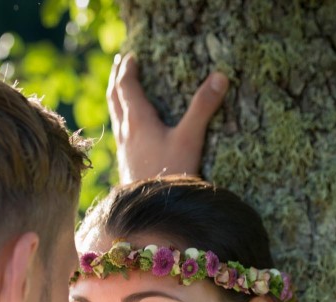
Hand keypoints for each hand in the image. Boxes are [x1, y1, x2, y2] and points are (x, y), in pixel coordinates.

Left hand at [108, 53, 229, 183]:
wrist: (153, 212)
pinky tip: (131, 131)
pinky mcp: (128, 164)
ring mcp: (124, 150)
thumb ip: (204, 107)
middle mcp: (126, 133)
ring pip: (116, 117)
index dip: (127, 69)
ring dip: (117, 99)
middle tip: (120, 64)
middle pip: (115, 99)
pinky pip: (121, 134)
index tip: (130, 56)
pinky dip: (123, 121)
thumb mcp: (190, 138)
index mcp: (138, 121)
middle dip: (117, 79)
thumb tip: (220, 76)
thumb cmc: (170, 173)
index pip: (126, 87)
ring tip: (121, 91)